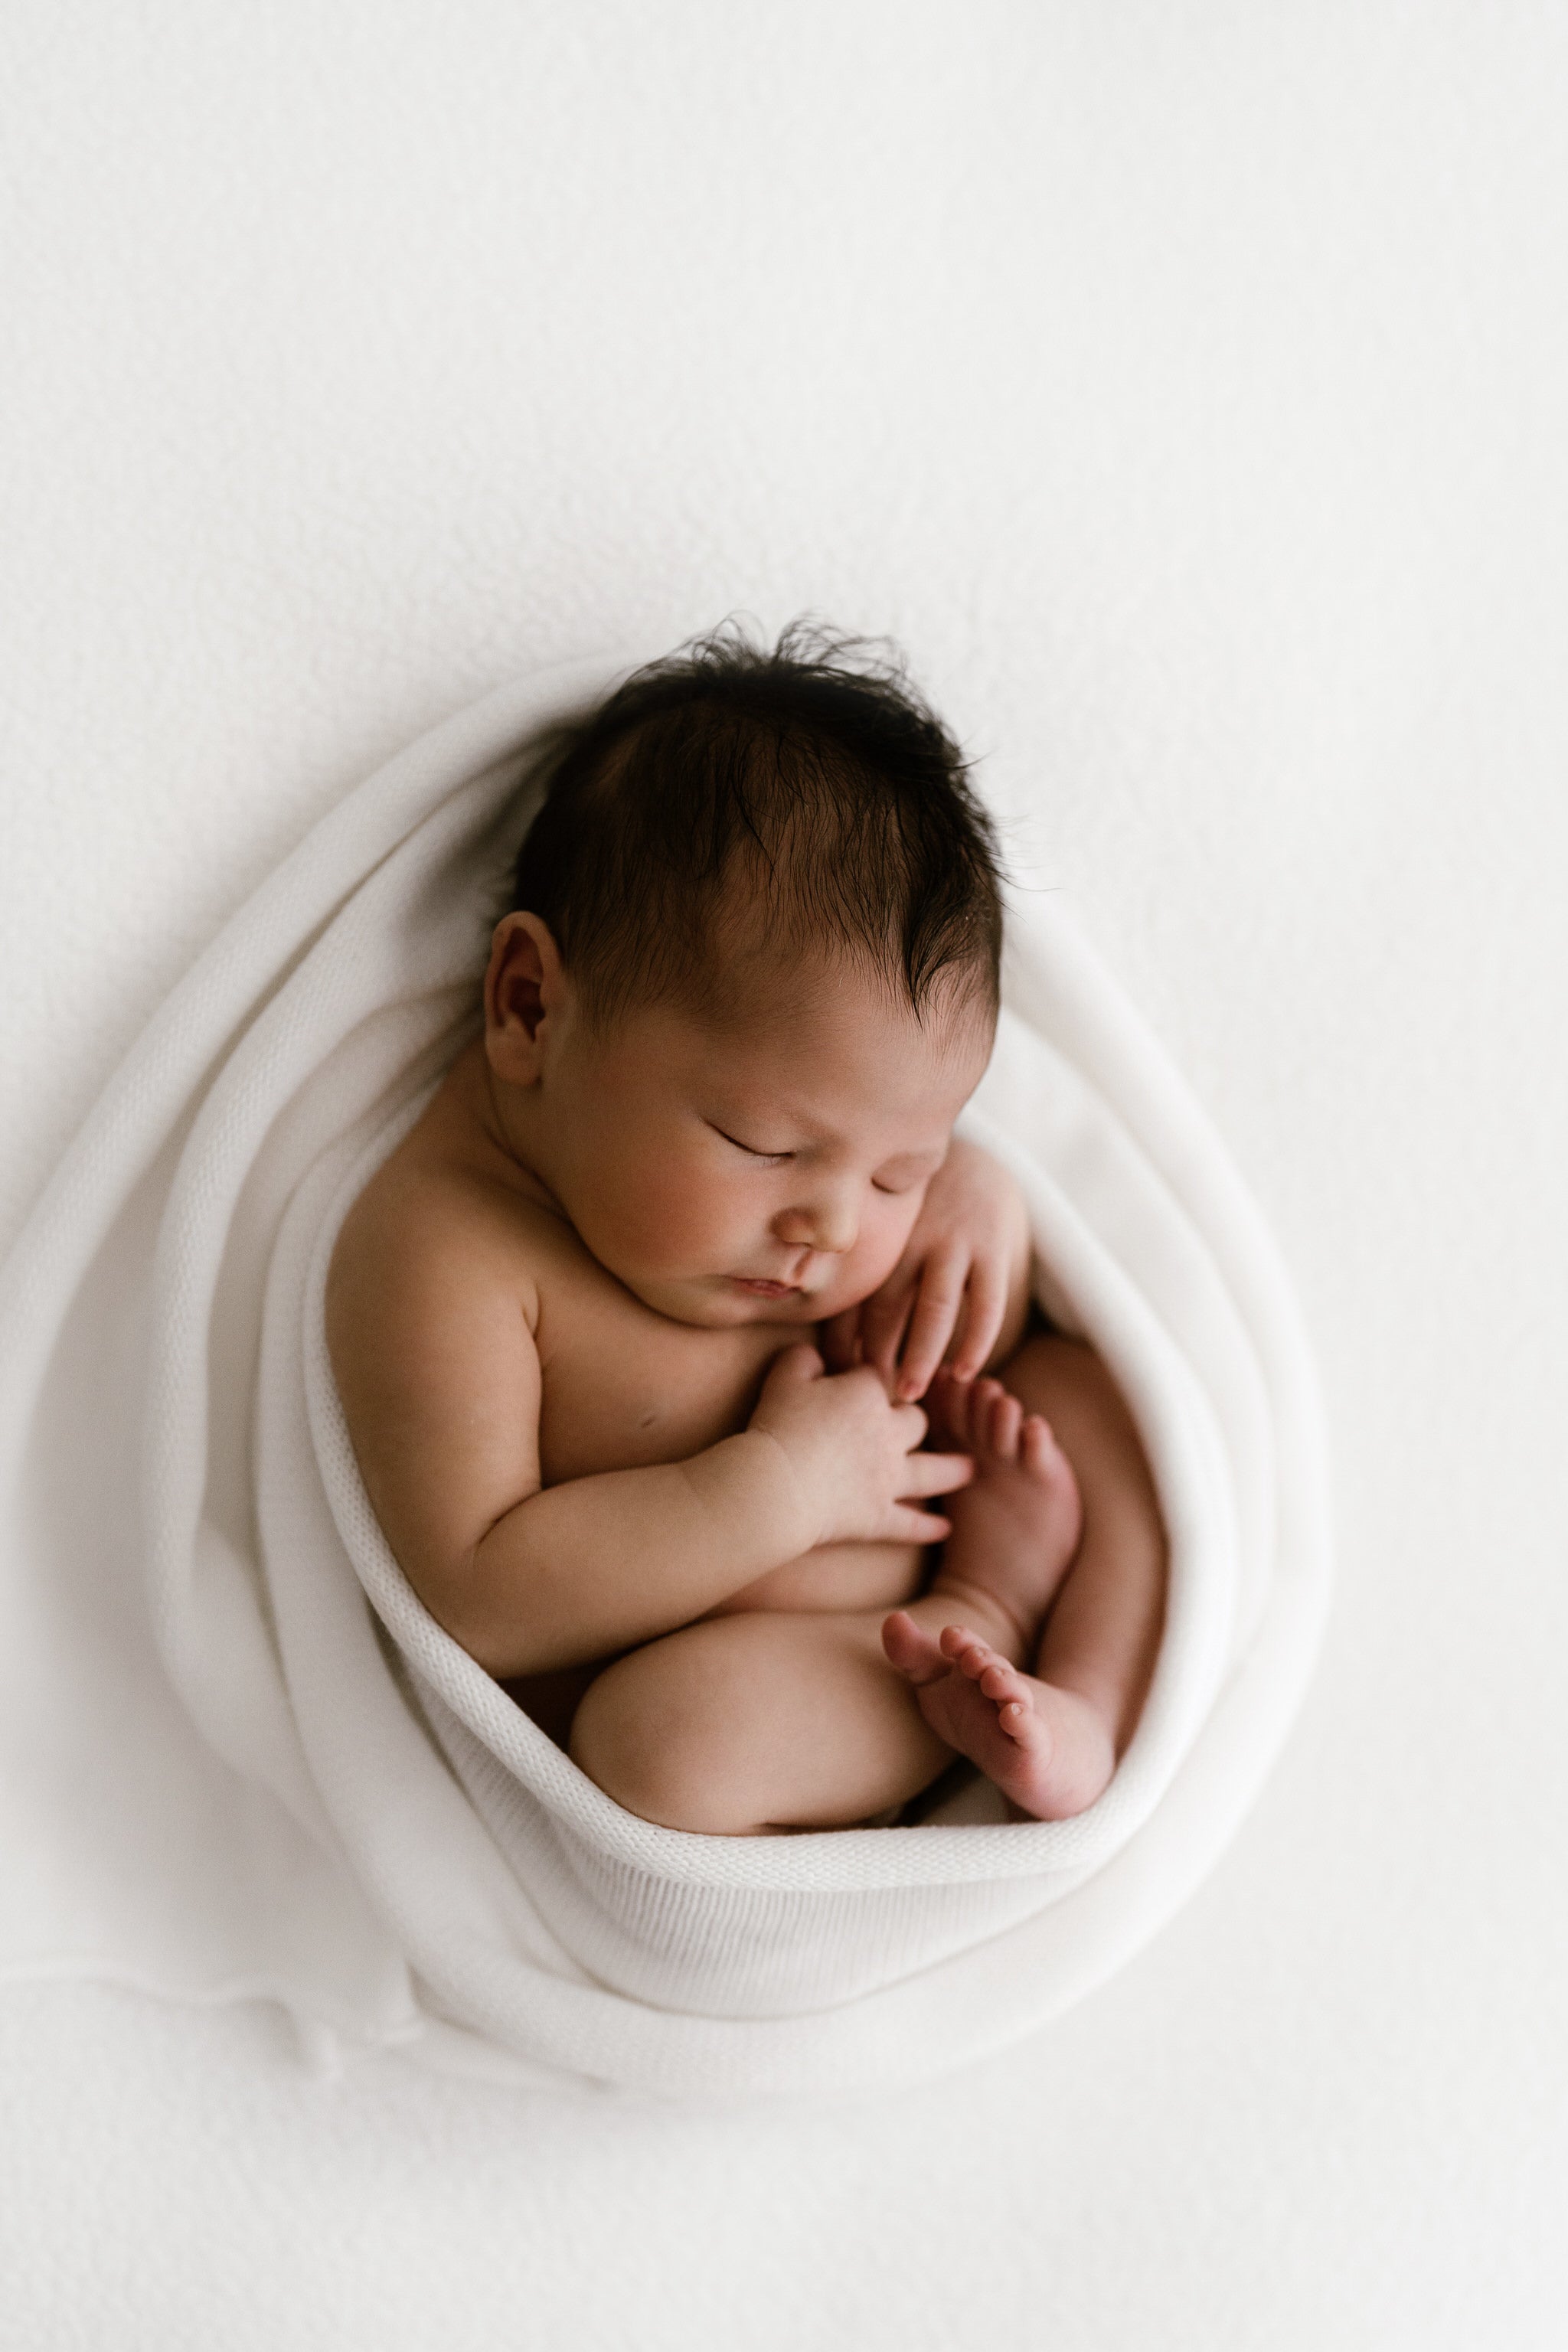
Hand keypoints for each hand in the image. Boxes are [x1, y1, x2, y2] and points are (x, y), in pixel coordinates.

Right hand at [748, 1344, 972, 1548]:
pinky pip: (911, 1523)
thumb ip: (803, 1359)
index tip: (862, 1383)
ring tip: (970, 1469)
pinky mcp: (879, 1515)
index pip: (879, 1377)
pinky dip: (928, 1528)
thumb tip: (814, 1354)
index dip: (870, 1379)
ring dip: (953, 1469)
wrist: (779, 1483)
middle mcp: (888, 1433)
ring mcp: (889, 1477)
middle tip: (921, 1423)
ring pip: (933, 1470)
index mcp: (867, 1393)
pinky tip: (946, 1529)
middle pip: (916, 1420)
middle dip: (918, 1420)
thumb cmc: (779, 1425)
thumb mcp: (784, 1378)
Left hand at [820, 1137, 1030, 1402]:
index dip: (841, 1343)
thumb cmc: (918, 1217)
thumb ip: (861, 1273)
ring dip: (919, 1353)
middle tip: (864, 1399)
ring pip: (934, 1306)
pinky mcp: (992, 1249)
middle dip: (874, 1354)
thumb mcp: (885, 1230)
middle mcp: (912, 1240)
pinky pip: (986, 1302)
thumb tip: (823, 1343)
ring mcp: (954, 1243)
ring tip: (907, 1395)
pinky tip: (962, 1372)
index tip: (833, 1382)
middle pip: (887, 1305)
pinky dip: (975, 1340)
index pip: (853, 1297)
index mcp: (879, 1237)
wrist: (978, 1163)